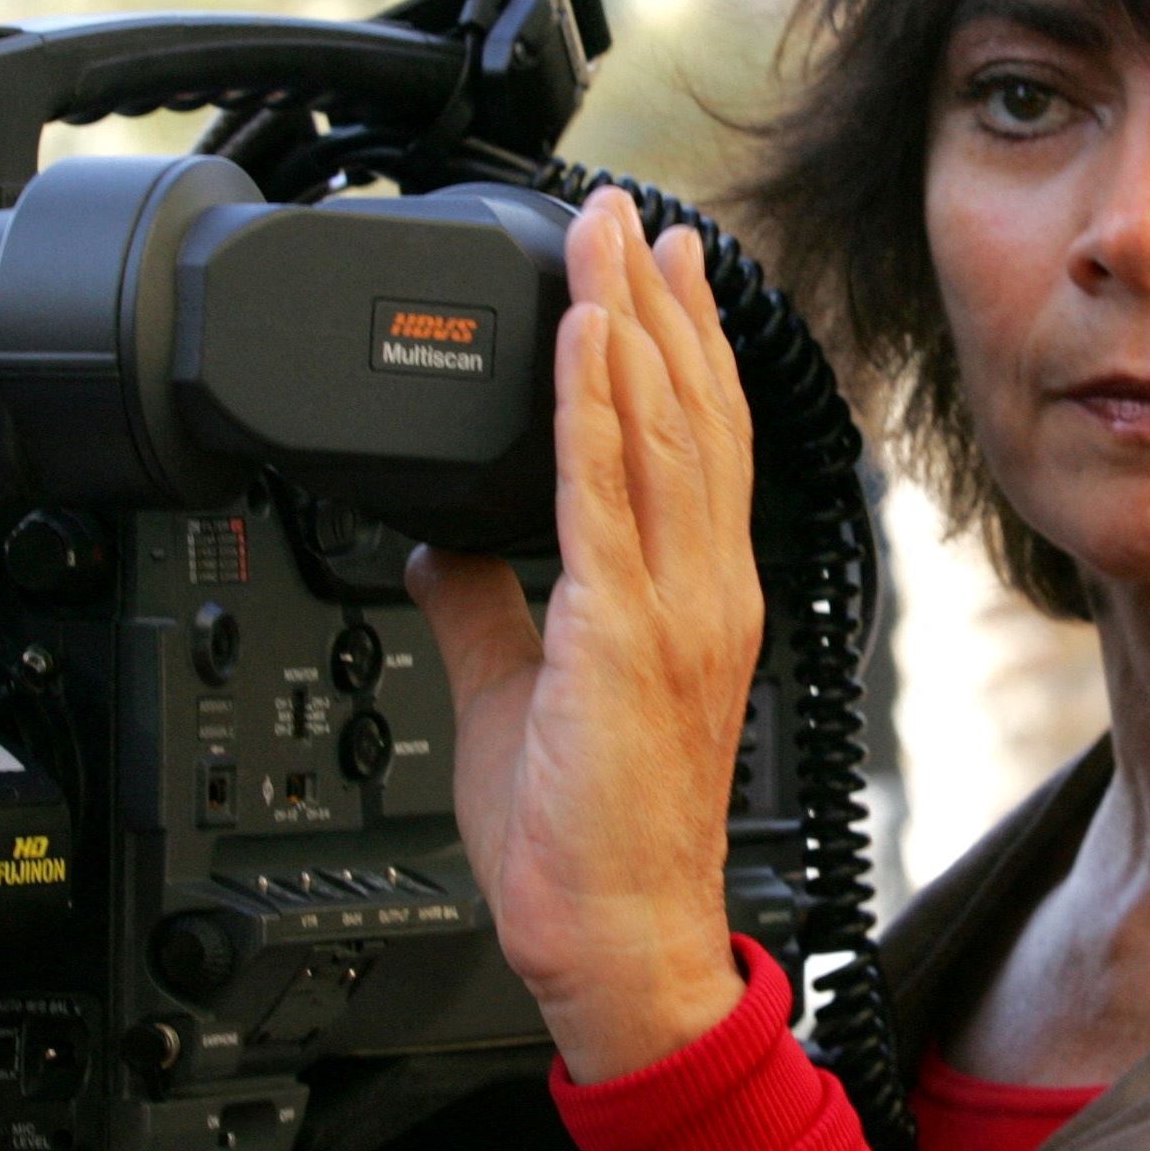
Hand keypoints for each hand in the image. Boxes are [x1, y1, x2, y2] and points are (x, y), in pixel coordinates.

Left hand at [406, 187, 758, 1080]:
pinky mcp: (626, 638)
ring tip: (608, 237)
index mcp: (693, 599)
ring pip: (664, 433)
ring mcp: (677, 610)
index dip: (684, 349)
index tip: (661, 272)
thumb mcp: (517, 691)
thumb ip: (487, 604)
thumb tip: (446, 537)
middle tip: (634, 214)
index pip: (700, 446)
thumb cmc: (584, 838)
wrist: (612, 936)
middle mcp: (703, 589)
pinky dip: (597, 409)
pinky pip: (609, 499)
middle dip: (659, 303)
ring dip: (630, 322)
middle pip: (693, 414)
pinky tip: (583, 337)